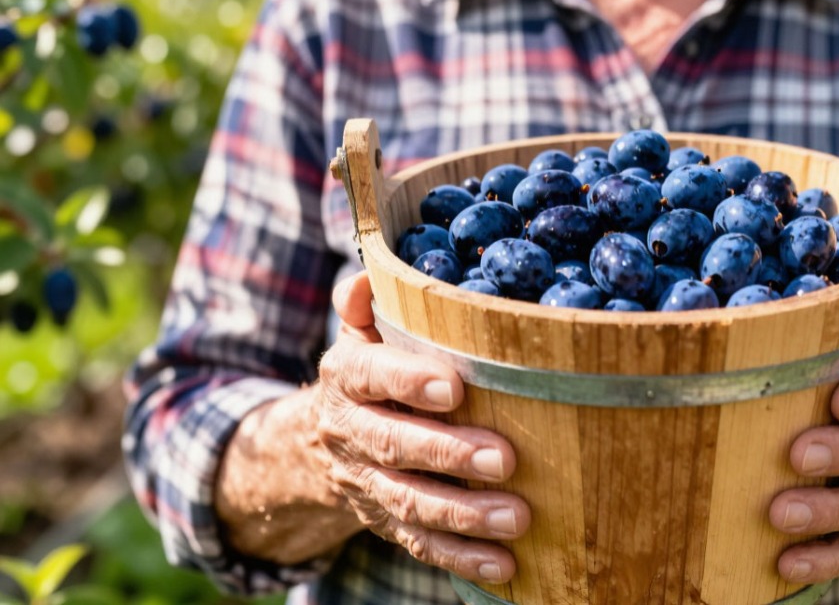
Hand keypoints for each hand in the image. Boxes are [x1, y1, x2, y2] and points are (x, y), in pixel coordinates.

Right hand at [314, 272, 530, 582]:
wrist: (317, 443)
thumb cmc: (368, 373)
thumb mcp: (360, 334)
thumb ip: (366, 306)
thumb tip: (370, 277)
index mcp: (346, 378)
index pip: (371, 375)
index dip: (407, 382)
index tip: (454, 387)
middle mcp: (350, 433)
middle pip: (394, 447)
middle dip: (449, 455)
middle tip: (505, 458)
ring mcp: (365, 485)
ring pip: (409, 502)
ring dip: (464, 514)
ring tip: (517, 517)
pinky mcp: (384, 523)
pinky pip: (420, 544)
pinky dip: (461, 558)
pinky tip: (505, 565)